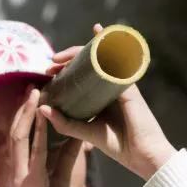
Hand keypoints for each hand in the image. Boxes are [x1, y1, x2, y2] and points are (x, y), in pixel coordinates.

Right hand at [10, 85, 81, 186]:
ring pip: (18, 137)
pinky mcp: (29, 182)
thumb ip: (65, 155)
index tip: (33, 94)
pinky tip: (41, 117)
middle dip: (22, 108)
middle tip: (32, 86)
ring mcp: (20, 175)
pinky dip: (36, 133)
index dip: (24, 114)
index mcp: (22, 166)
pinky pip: (33, 153)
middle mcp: (17, 167)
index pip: (20, 134)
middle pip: (15, 130)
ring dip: (25, 114)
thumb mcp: (61, 176)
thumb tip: (74, 133)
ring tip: (34, 94)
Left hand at [40, 24, 176, 180]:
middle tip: (51, 63)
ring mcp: (119, 83)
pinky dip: (108, 43)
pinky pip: (118, 58)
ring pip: (99, 57)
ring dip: (80, 50)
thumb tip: (42, 108)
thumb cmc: (118, 145)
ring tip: (62, 55)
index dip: (64, 69)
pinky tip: (98, 31)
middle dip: (68, 58)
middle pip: (87, 63)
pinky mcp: (127, 83)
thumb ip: (65, 123)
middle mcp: (108, 86)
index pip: (81, 75)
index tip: (48, 72)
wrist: (143, 156)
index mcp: (98, 96)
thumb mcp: (85, 133)